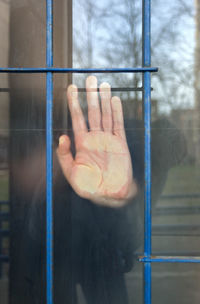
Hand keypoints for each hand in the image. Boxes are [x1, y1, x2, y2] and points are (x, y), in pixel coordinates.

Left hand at [56, 76, 136, 206]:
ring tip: (103, 85)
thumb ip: (65, 156)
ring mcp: (108, 139)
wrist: (110, 195)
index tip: (71, 89)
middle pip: (92, 112)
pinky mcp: (120, 144)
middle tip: (89, 78)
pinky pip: (118, 125)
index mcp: (82, 143)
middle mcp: (95, 138)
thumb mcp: (72, 174)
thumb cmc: (90, 186)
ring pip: (106, 115)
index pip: (77, 118)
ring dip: (104, 100)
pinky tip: (115, 100)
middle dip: (90, 96)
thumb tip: (62, 137)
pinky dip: (117, 112)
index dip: (74, 103)